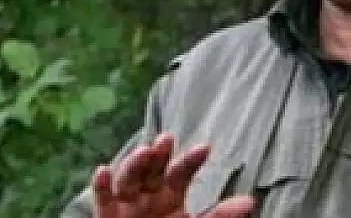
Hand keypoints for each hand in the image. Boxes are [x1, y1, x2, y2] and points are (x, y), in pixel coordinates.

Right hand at [91, 133, 254, 217]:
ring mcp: (126, 204)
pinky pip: (102, 200)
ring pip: (128, 179)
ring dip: (134, 164)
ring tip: (144, 152)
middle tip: (167, 139)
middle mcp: (148, 194)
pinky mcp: (106, 216)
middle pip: (152, 169)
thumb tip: (250, 202)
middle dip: (158, 154)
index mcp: (171, 194)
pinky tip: (103, 171)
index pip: (181, 171)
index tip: (205, 148)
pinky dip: (101, 186)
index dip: (191, 160)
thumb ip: (219, 216)